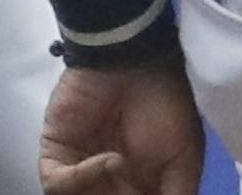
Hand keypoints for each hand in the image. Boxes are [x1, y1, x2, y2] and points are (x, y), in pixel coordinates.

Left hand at [39, 57, 204, 194]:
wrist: (136, 59)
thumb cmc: (166, 105)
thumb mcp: (185, 158)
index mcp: (135, 187)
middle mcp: (105, 183)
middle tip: (128, 190)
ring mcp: (78, 171)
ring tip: (122, 173)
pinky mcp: (56, 155)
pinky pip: (57, 186)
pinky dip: (79, 181)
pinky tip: (109, 160)